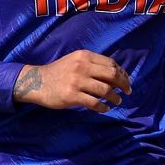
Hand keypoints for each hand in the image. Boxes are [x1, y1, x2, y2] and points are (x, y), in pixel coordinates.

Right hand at [12, 50, 130, 111]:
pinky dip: (103, 107)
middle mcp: (82, 66)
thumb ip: (92, 64)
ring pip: (105, 90)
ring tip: (117, 101)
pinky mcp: (72, 96)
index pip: (111, 63)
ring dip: (115, 97)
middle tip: (127, 91)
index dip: (122, 73)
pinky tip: (105, 109)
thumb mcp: (75, 60)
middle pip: (112, 75)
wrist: (37, 81)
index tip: (126, 81)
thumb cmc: (59, 72)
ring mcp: (77, 81)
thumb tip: (115, 74)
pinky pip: (94, 103)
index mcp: (84, 56)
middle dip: (124, 84)